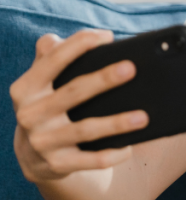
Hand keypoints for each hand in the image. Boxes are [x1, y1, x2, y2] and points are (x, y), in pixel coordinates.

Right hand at [10, 29, 148, 182]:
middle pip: (73, 92)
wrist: (34, 154)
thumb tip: (93, 35)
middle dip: (103, 80)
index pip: (53, 60)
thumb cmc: (48, 103)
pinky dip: (113, 153)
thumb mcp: (42, 81)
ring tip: (144, 116)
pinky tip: (131, 146)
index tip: (108, 36)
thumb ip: (55, 54)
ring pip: (86, 130)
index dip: (79, 45)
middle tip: (131, 68)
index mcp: (26, 88)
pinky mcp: (57, 164)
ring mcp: (43, 141)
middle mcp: (30, 114)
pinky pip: (91, 160)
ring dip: (117, 123)